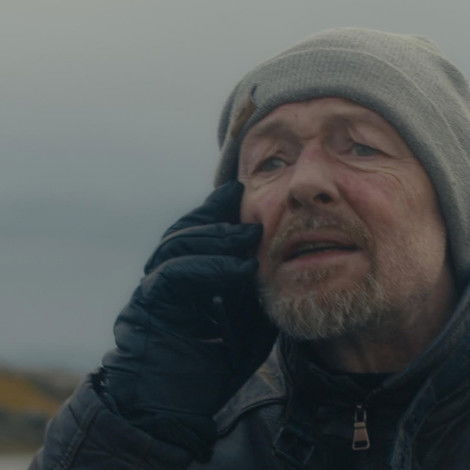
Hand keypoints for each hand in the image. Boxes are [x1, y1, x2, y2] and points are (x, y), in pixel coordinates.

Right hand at [99, 181, 276, 460]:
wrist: (175, 405)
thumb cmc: (214, 363)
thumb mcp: (249, 322)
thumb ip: (256, 292)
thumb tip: (275, 263)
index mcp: (188, 277)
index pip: (199, 234)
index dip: (216, 210)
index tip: (241, 193)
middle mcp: (166, 275)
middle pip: (184, 230)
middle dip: (213, 212)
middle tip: (241, 198)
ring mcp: (154, 287)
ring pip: (177, 245)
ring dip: (215, 237)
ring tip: (250, 235)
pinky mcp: (148, 304)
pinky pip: (174, 274)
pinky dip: (208, 267)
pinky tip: (239, 269)